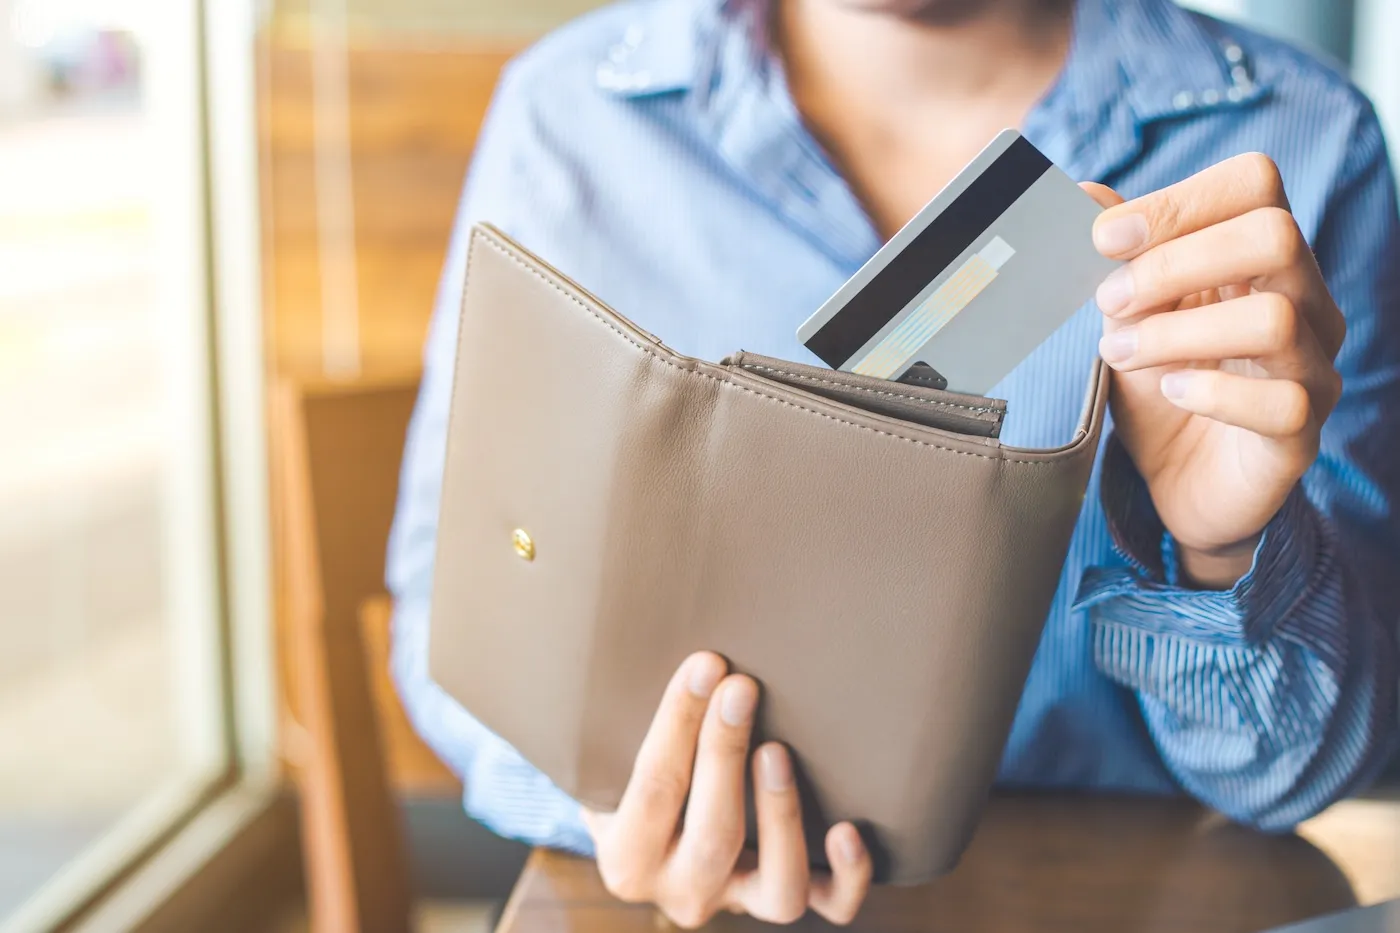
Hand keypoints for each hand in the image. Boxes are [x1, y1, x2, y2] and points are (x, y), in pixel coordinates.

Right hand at [581, 652, 871, 927]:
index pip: (653, 790)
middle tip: (742, 686)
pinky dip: (849, 876)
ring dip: (781, 817)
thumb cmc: (633, 775)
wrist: (652, 840)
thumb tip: (680, 652)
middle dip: (725, 754)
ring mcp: (738, 901)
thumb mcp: (610, 760)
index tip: (705, 663)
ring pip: (778, 888)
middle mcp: (682, 892)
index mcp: (627, 859)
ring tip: (779, 751)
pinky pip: (831, 904)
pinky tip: (849, 829)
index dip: (679, 724)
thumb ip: (628, 725)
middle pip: (713, 837)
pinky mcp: (781, 898)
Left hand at [1082, 154, 1344, 588]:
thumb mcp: (1126, 314)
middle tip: (1109, 302)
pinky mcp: (1302, 432)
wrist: (1176, 479)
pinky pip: (1281, 403)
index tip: (1104, 238)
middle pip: (1276, 236)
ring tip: (1118, 354)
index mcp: (1259, 256)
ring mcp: (1312, 367)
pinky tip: (1171, 393)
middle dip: (1175, 264)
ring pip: (1274, 321)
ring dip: (1176, 334)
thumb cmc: (1159, 383)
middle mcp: (1305, 300)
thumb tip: (1082, 193)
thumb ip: (1114, 255)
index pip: (1255, 183)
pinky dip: (1212, 393)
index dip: (1179, 200)